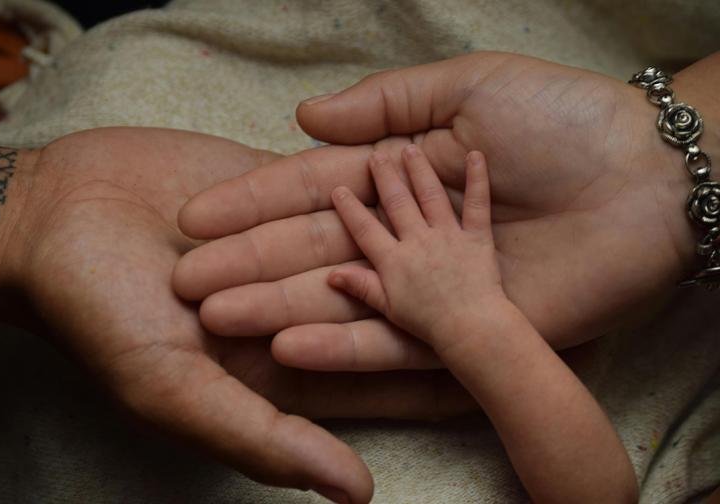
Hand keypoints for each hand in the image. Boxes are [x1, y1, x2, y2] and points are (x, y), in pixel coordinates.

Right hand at [3, 128, 472, 503]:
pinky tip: (438, 177)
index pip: (373, 381)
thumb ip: (265, 439)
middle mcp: (291, 306)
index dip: (432, 387)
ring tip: (502, 238)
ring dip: (431, 242)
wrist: (51, 221)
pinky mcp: (275, 191)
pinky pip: (341, 192)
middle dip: (450, 315)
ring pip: (375, 247)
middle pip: (386, 315)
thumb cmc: (103, 316)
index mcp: (278, 363)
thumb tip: (359, 494)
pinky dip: (386, 187)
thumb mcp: (177, 391)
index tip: (499, 387)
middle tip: (526, 318)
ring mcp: (286, 246)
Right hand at [174, 52, 705, 371]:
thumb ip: (387, 105)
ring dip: (281, 308)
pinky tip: (289, 348)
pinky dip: (344, 344)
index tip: (194, 220)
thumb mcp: (468, 88)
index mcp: (400, 175)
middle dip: (249, 265)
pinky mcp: (463, 325)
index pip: (309, 192)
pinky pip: (395, 339)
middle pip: (314, 251)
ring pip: (342, 298)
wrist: (650, 176)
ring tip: (220, 319)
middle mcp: (404, 234)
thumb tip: (305, 118)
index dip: (252, 205)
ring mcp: (430, 283)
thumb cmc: (562, 121)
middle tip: (185, 284)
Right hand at [328, 147, 502, 348]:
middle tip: (375, 156)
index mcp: (395, 260)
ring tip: (409, 149)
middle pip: (397, 203)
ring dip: (419, 171)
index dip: (350, 209)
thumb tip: (332, 274)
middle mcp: (418, 241)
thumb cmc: (432, 326)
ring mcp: (449, 237)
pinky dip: (478, 178)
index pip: (366, 229)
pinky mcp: (478, 238)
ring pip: (430, 196)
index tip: (339, 189)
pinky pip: (478, 204)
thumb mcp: (390, 310)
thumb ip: (363, 288)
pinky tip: (475, 155)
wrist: (474, 329)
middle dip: (384, 178)